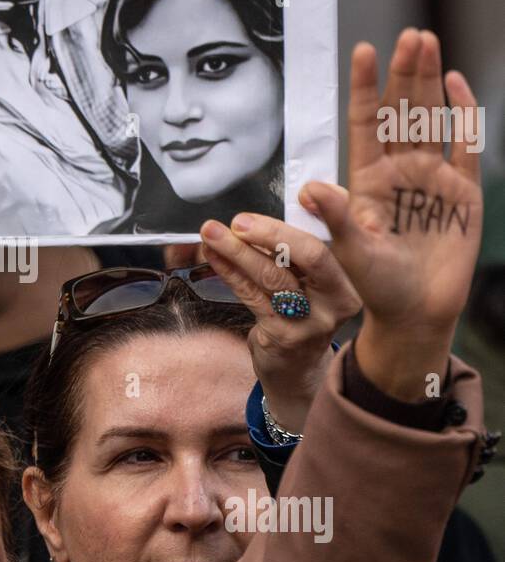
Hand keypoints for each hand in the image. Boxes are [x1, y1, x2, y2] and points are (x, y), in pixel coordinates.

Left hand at [198, 216, 360, 433]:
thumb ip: (301, 250)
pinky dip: (229, 271)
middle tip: (239, 220)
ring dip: (237, 250)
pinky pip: (251, 294)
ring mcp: (311, 322)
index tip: (307, 191)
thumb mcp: (314, 282)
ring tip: (211, 232)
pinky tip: (213, 256)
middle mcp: (337, 301)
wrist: (298, 371)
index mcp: (350, 280)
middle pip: (309, 256)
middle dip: (271, 232)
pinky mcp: (282, 335)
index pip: (339, 241)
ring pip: (272, 276)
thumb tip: (275, 211)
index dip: (329, 213)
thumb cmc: (302, 315)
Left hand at [301, 29, 481, 400]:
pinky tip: (456, 84)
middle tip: (407, 36)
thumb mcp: (351, 251)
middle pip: (402, 112)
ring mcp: (433, 178)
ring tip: (425, 42)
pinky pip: (465, 145)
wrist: (417, 314)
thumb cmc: (376, 286)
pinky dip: (463, 115)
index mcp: (368, 180)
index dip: (366, 88)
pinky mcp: (464, 191)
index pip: (365, 123)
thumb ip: (336, 218)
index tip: (362, 51)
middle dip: (404, 73)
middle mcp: (400, 171)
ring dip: (429, 82)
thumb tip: (310, 187)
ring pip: (431, 119)